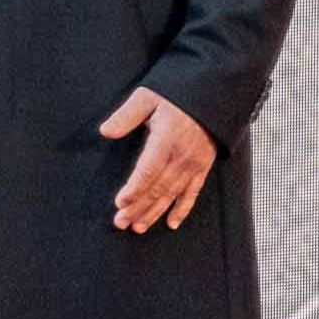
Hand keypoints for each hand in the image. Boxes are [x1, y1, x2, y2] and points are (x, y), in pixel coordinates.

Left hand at [99, 88, 215, 234]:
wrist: (213, 92)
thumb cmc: (177, 93)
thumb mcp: (148, 96)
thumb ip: (126, 115)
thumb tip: (105, 131)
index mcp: (166, 140)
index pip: (147, 171)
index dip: (134, 190)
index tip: (120, 203)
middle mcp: (182, 156)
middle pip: (157, 188)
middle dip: (138, 208)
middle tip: (121, 223)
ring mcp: (194, 164)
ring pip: (172, 195)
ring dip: (154, 213)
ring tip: (138, 227)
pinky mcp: (203, 167)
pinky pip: (192, 193)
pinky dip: (183, 210)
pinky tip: (172, 223)